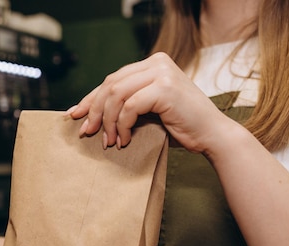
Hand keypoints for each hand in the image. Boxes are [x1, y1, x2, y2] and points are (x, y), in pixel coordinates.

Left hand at [67, 52, 231, 153]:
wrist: (212, 135)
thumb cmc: (180, 126)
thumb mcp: (148, 109)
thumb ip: (127, 103)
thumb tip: (89, 112)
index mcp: (153, 63)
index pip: (112, 79)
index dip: (91, 98)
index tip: (76, 115)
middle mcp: (157, 62)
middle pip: (110, 84)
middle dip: (95, 110)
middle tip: (87, 132)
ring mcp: (162, 73)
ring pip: (116, 95)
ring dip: (109, 121)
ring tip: (110, 141)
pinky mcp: (164, 88)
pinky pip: (129, 106)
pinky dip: (123, 125)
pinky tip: (125, 139)